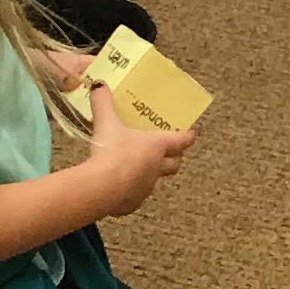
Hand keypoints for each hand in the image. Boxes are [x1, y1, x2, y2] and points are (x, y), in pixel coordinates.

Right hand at [80, 86, 195, 212]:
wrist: (100, 187)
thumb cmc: (110, 152)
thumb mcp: (106, 123)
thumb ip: (103, 103)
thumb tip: (99, 85)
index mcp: (157, 146)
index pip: (181, 140)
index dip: (187, 136)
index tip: (191, 133)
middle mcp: (157, 168)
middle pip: (175, 163)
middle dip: (175, 157)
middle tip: (169, 151)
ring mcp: (146, 188)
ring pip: (156, 181)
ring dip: (152, 174)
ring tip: (139, 167)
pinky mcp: (133, 203)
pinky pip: (136, 196)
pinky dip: (131, 191)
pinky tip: (119, 188)